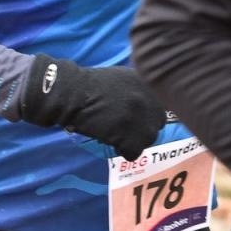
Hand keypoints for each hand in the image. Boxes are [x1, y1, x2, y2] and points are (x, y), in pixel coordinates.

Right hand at [18, 55, 167, 160]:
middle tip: (123, 128)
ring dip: (132, 140)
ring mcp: (140, 118)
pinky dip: (122, 150)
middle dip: (142, 128)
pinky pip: (133, 152)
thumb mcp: (121, 78)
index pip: (159, 107)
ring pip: (146, 140)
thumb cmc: (89, 85)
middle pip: (156, 125)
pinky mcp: (129, 135)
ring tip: (114, 134)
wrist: (71, 93)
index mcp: (148, 84)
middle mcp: (149, 100)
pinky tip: (110, 140)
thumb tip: (143, 105)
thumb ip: (137, 90)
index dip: (146, 116)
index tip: (133, 119)